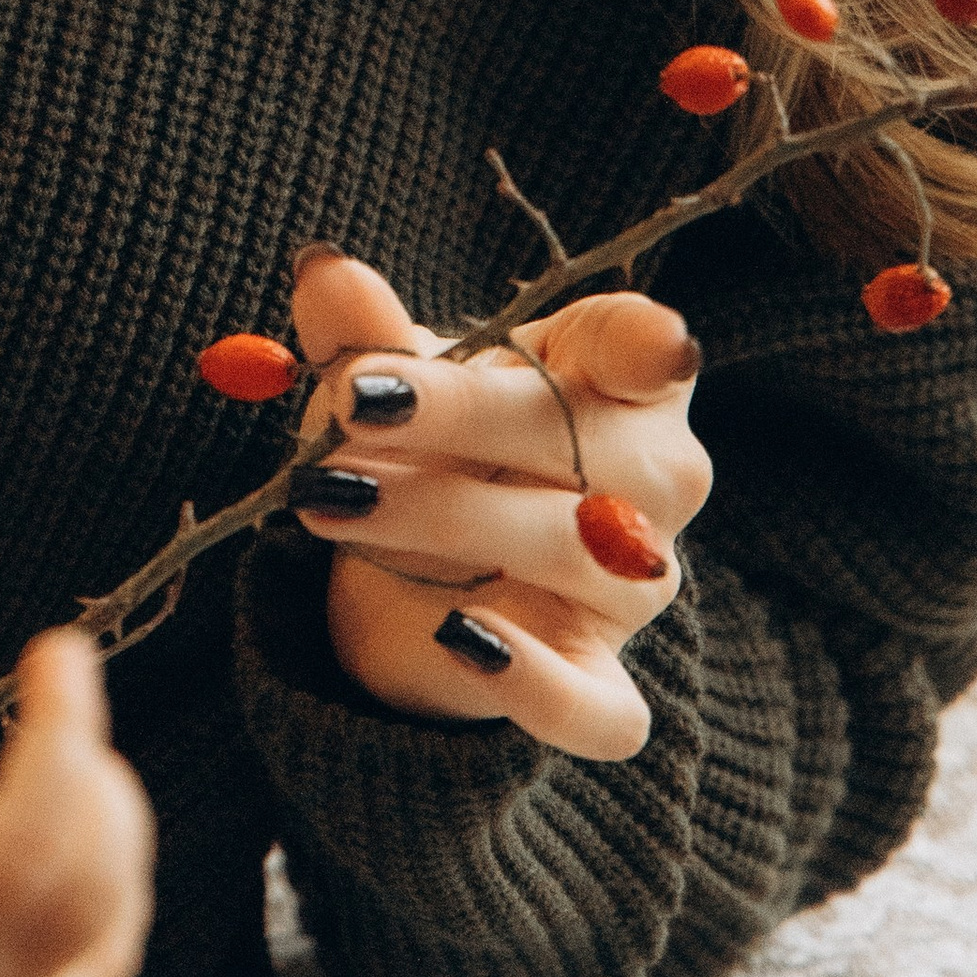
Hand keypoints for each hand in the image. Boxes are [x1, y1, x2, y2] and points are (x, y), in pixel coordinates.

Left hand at [287, 256, 711, 761]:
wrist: (414, 576)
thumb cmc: (429, 448)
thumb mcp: (391, 383)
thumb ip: (365, 334)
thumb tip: (323, 269)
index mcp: (619, 379)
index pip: (648, 347)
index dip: (634, 338)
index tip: (594, 334)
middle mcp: (653, 478)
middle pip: (587, 442)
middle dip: (456, 416)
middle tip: (349, 407)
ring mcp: (635, 587)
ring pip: (573, 552)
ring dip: (445, 520)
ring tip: (331, 501)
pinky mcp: (599, 678)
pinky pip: (598, 707)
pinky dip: (536, 685)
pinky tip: (459, 638)